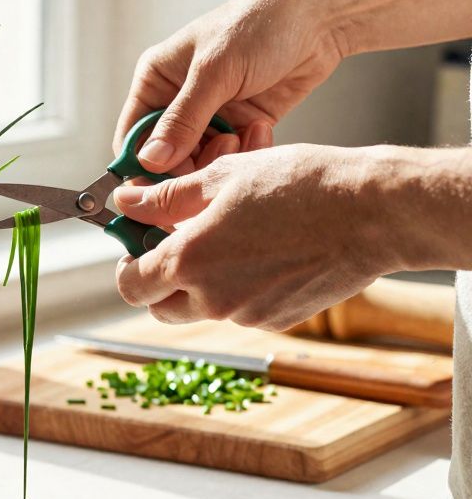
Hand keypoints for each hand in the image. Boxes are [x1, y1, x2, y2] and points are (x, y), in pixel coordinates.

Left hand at [112, 144, 393, 330]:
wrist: (372, 213)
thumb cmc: (299, 186)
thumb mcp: (221, 178)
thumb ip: (166, 197)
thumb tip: (125, 201)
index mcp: (190, 262)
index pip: (131, 284)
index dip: (127, 264)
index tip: (136, 244)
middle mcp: (213, 299)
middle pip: (160, 307)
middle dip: (159, 281)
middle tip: (175, 245)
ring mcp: (247, 315)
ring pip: (201, 309)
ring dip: (199, 285)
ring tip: (227, 240)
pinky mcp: (278, 320)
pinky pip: (239, 310)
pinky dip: (237, 289)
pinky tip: (262, 252)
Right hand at [115, 0, 346, 172]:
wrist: (316, 18)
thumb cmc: (257, 26)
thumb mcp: (214, 72)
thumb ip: (182, 120)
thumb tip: (150, 160)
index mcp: (156, 81)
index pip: (133, 135)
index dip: (141, 164)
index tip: (161, 185)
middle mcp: (177, 101)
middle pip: (165, 157)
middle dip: (188, 164)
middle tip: (215, 155)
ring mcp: (209, 115)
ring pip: (199, 161)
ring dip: (219, 158)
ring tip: (241, 136)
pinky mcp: (240, 125)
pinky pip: (231, 156)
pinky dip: (244, 153)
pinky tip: (260, 130)